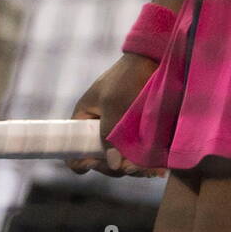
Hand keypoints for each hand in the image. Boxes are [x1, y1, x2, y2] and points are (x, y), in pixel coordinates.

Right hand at [66, 53, 161, 176]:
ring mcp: (119, 132)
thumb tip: (114, 165)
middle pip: (99, 160)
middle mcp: (99, 128)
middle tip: (130, 168)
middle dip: (113, 167)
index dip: (79, 160)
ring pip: (120, 161)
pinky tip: (158, 170)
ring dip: (133, 168)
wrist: (152, 60)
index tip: (93, 164)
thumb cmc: (126, 78)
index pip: (73, 147)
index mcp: (84, 119)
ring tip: (149, 171)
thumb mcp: (113, 104)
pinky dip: (146, 165)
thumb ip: (110, 134)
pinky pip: (137, 156)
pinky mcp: (138, 134)